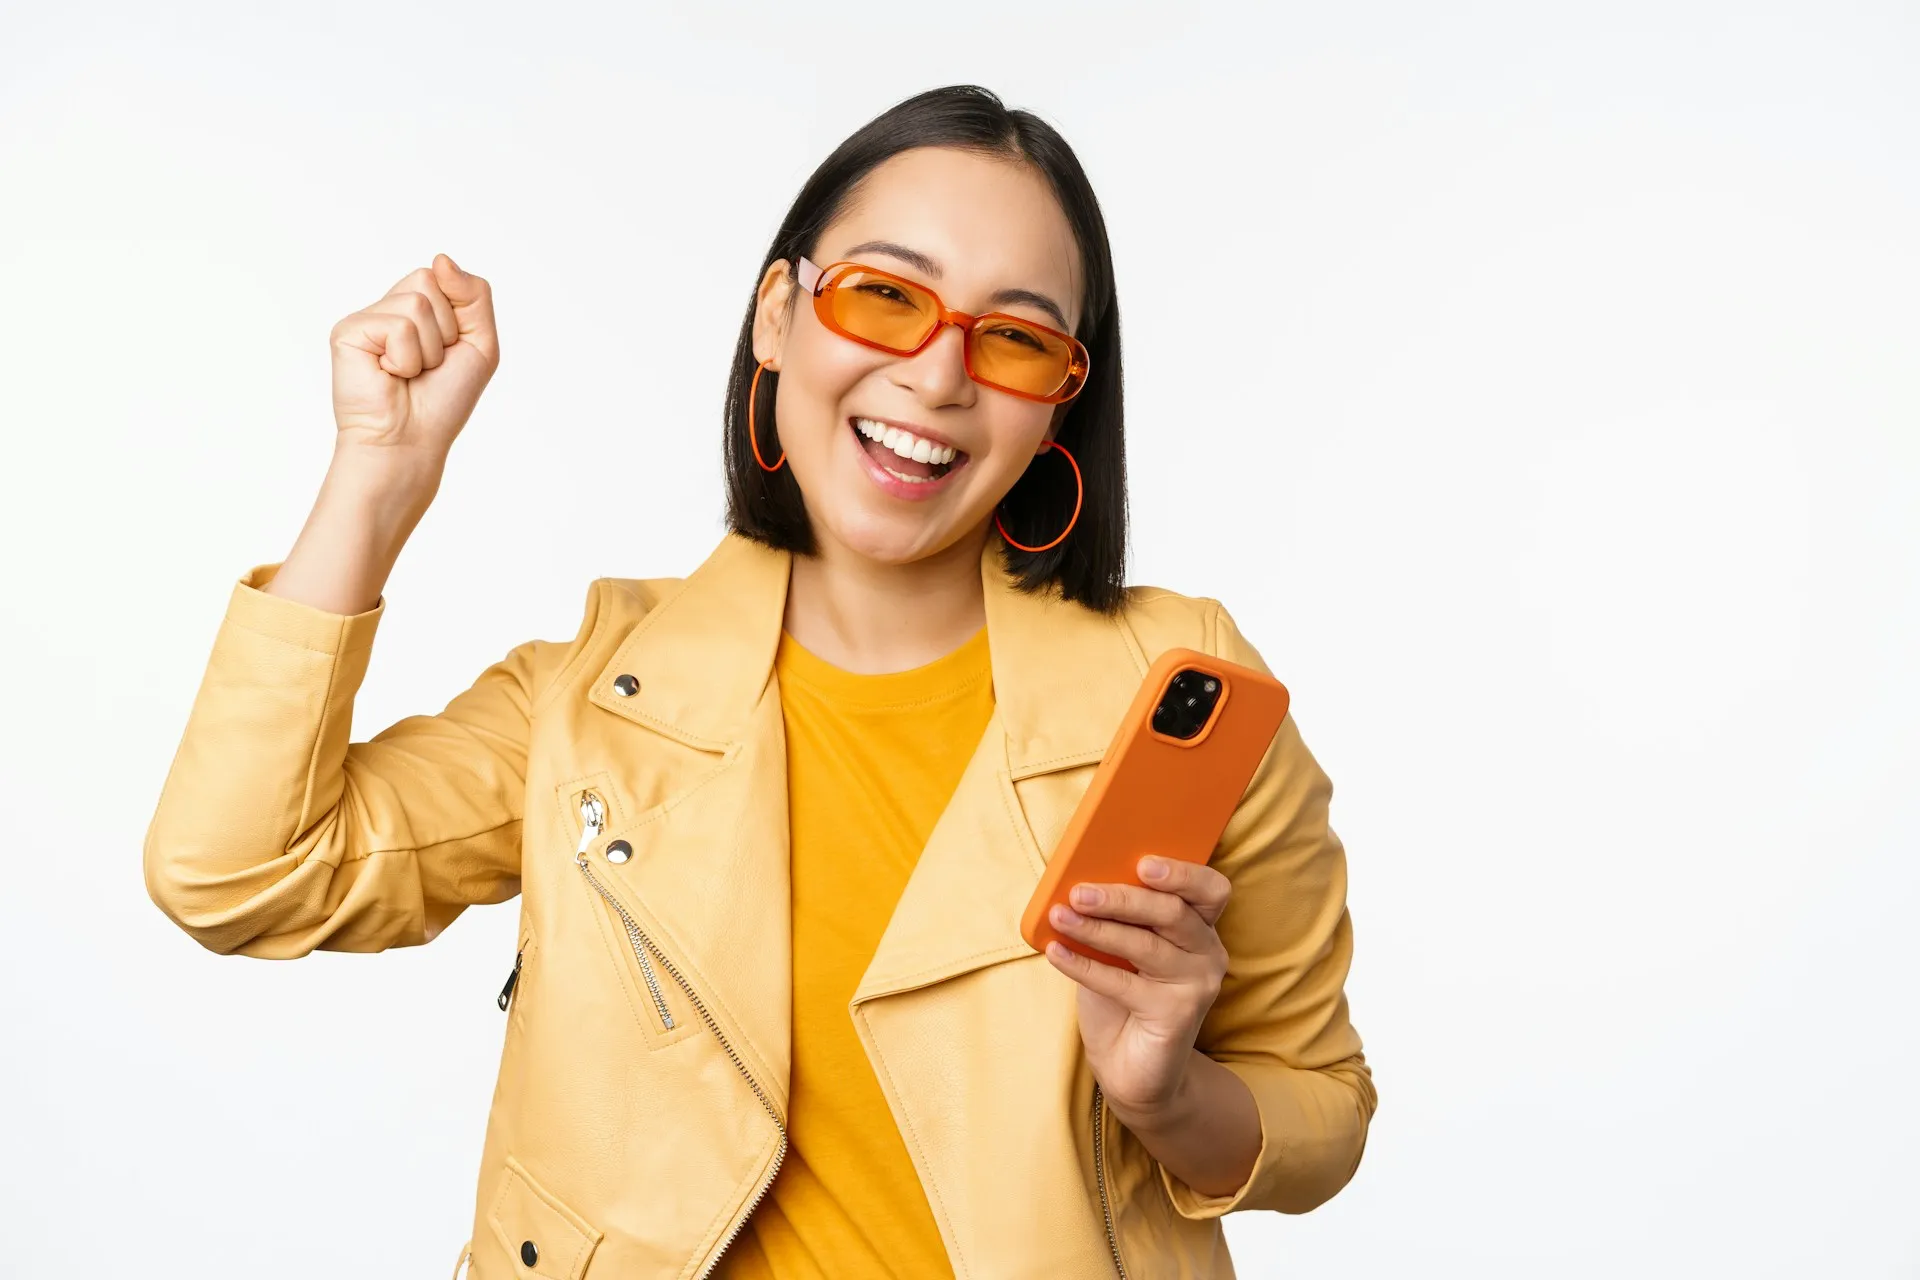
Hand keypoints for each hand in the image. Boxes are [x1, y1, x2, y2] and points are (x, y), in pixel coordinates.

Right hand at [330, 254, 498, 461]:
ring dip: (427, 349)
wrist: (411, 439)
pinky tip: (388, 375)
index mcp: (418, 307)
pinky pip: (398, 326)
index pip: (443, 277)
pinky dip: (406, 358)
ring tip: (408, 372)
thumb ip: (474, 296)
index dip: (457, 317)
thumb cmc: (443, 400)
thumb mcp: (480, 344)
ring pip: (416, 304)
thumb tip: (440, 258)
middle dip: (444, 331)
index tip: (448, 351)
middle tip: (427, 365)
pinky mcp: (348, 330)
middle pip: (428, 281)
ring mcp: (367, 318)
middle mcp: (388, 307)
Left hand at [1044, 855, 1232, 1121]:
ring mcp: (1197, 985)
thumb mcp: (1119, 948)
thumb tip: (1078, 880)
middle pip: (1172, 912)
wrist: (1131, 1067)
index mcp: (1200, 926)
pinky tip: (1056, 952)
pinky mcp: (1177, 1015)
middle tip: (1079, 892)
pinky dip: (1083, 966)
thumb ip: (1115, 916)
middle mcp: (1207, 952)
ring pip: (1146, 945)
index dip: (1181, 873)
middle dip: (1122, 898)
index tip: (1142, 862)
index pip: (1210, 889)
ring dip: (1097, 929)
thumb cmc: (1122, 996)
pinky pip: (1123, 983)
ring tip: (1060, 916)